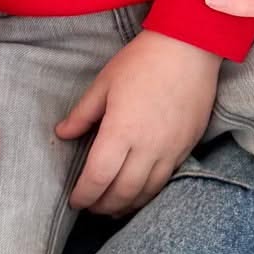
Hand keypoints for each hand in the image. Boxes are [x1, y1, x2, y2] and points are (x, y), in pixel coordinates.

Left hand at [55, 31, 219, 217]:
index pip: (97, 178)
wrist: (190, 46)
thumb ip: (82, 113)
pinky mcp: (187, 146)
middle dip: (101, 205)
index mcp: (121, 130)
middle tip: (90, 206)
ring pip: (146, 193)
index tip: (74, 200)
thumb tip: (63, 134)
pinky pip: (166, 180)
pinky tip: (139, 192)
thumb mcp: (105, 82)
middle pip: (121, 193)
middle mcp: (147, 146)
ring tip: (111, 207)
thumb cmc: (143, 60)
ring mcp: (170, 149)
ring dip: (126, 205)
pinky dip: (148, 193)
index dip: (83, 195)